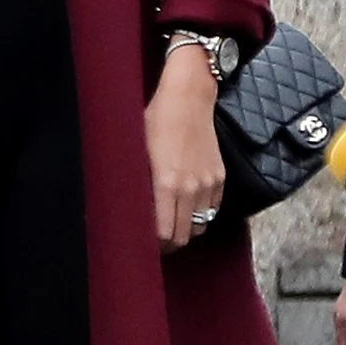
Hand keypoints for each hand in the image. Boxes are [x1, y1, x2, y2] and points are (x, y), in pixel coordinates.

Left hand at [148, 43, 223, 252]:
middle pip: (183, 237)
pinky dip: (200, 215)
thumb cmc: (156, 120)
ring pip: (200, 227)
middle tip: (156, 241)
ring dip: (185, 230)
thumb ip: (136, 184)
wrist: (189, 98)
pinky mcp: (219, 178)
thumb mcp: (136, 150)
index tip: (144, 244)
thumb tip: (126, 210)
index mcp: (166, 184)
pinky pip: (212, 211)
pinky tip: (187, 207)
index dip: (153, 246)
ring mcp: (208, 184)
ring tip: (172, 224)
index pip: (163, 234)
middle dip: (168, 244)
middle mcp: (190, 189)